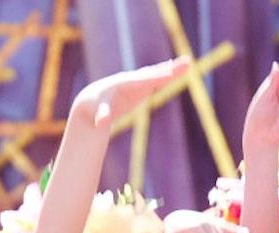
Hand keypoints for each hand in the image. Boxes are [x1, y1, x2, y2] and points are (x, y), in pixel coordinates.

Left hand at [73, 58, 188, 128]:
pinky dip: (164, 75)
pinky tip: (173, 70)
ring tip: (187, 63)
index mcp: (124, 83)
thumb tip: (102, 123)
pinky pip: (155, 80)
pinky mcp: (139, 88)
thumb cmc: (94, 106)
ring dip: (171, 70)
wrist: (91, 101)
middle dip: (170, 70)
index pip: (144, 80)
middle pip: (154, 74)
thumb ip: (102, 115)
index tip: (170, 72)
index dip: (157, 77)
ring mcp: (136, 83)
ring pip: (156, 74)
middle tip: (187, 63)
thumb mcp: (97, 111)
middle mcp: (132, 80)